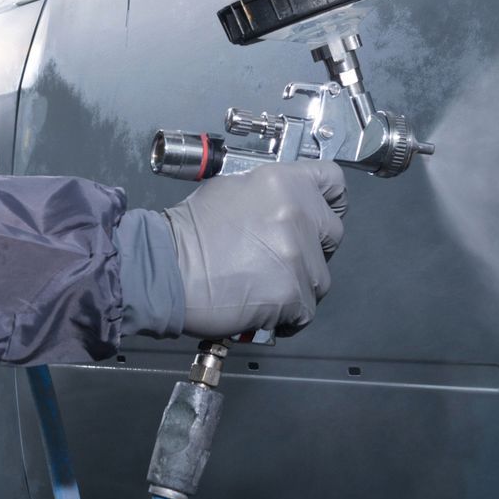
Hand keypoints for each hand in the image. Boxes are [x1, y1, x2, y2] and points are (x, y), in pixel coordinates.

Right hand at [163, 161, 348, 339]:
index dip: (331, 200)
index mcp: (284, 182)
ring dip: (298, 285)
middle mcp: (298, 214)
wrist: (164, 270)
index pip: (333, 182)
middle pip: (332, 233)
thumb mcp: (230, 189)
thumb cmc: (186, 235)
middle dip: (312, 248)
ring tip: (263, 286)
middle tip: (282, 258)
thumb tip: (282, 205)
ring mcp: (298, 255)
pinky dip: (288, 316)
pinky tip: (264, 309)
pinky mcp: (293, 293)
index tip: (326, 211)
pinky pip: (306, 310)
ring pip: (321, 277)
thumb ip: (268, 195)